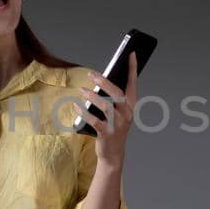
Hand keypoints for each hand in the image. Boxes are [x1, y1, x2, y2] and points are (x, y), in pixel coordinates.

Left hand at [77, 52, 136, 169]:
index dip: (133, 69)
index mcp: (130, 106)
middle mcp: (127, 114)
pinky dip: (84, 112)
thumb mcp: (117, 113)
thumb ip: (113, 99)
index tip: (132, 54)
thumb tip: (101, 80)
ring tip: (81, 90)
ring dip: (92, 96)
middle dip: (104, 82)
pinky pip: (94, 120)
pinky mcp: (107, 133)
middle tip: (92, 74)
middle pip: (117, 93)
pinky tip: (76, 105)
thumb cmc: (113, 129)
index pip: (133, 84)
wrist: (113, 154)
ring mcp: (118, 125)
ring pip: (106, 106)